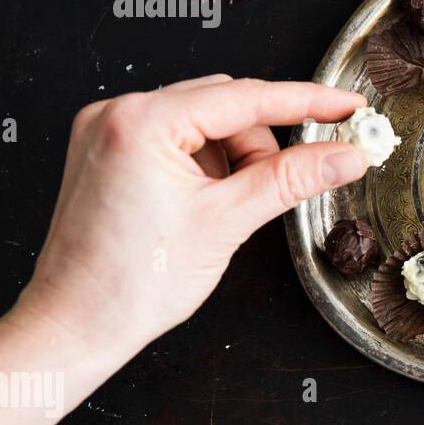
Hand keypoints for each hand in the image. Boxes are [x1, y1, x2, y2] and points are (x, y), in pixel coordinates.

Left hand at [18, 74, 367, 354]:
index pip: (246, 97)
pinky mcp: (110, 152)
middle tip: (294, 180)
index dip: (308, 102)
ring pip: (207, 123)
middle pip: (227, 106)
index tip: (348, 105)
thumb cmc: (130, 285)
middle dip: (263, 146)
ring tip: (227, 210)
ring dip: (236, 159)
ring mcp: (110, 132)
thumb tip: (344, 156)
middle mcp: (119, 114)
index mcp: (142, 122)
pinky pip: (179, 140)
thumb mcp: (227, 223)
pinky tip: (205, 204)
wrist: (75, 327)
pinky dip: (208, 166)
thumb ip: (291, 179)